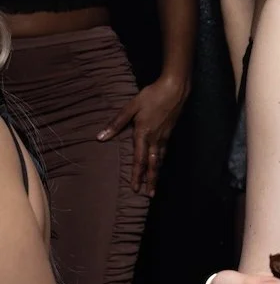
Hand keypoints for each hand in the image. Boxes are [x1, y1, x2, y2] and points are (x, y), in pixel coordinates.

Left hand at [97, 74, 188, 196]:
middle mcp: (155, 139)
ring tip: (155, 184)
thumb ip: (116, 123)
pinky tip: (160, 163)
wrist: (175, 89)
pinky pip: (164, 152)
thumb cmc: (151, 96)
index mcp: (143, 134)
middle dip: (151, 180)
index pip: (139, 160)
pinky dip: (161, 162)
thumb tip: (100, 138)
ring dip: (157, 173)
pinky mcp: (170, 132)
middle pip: (153, 164)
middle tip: (150, 195)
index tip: (135, 188)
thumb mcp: (131, 107)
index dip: (136, 175)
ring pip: (160, 159)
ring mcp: (164, 136)